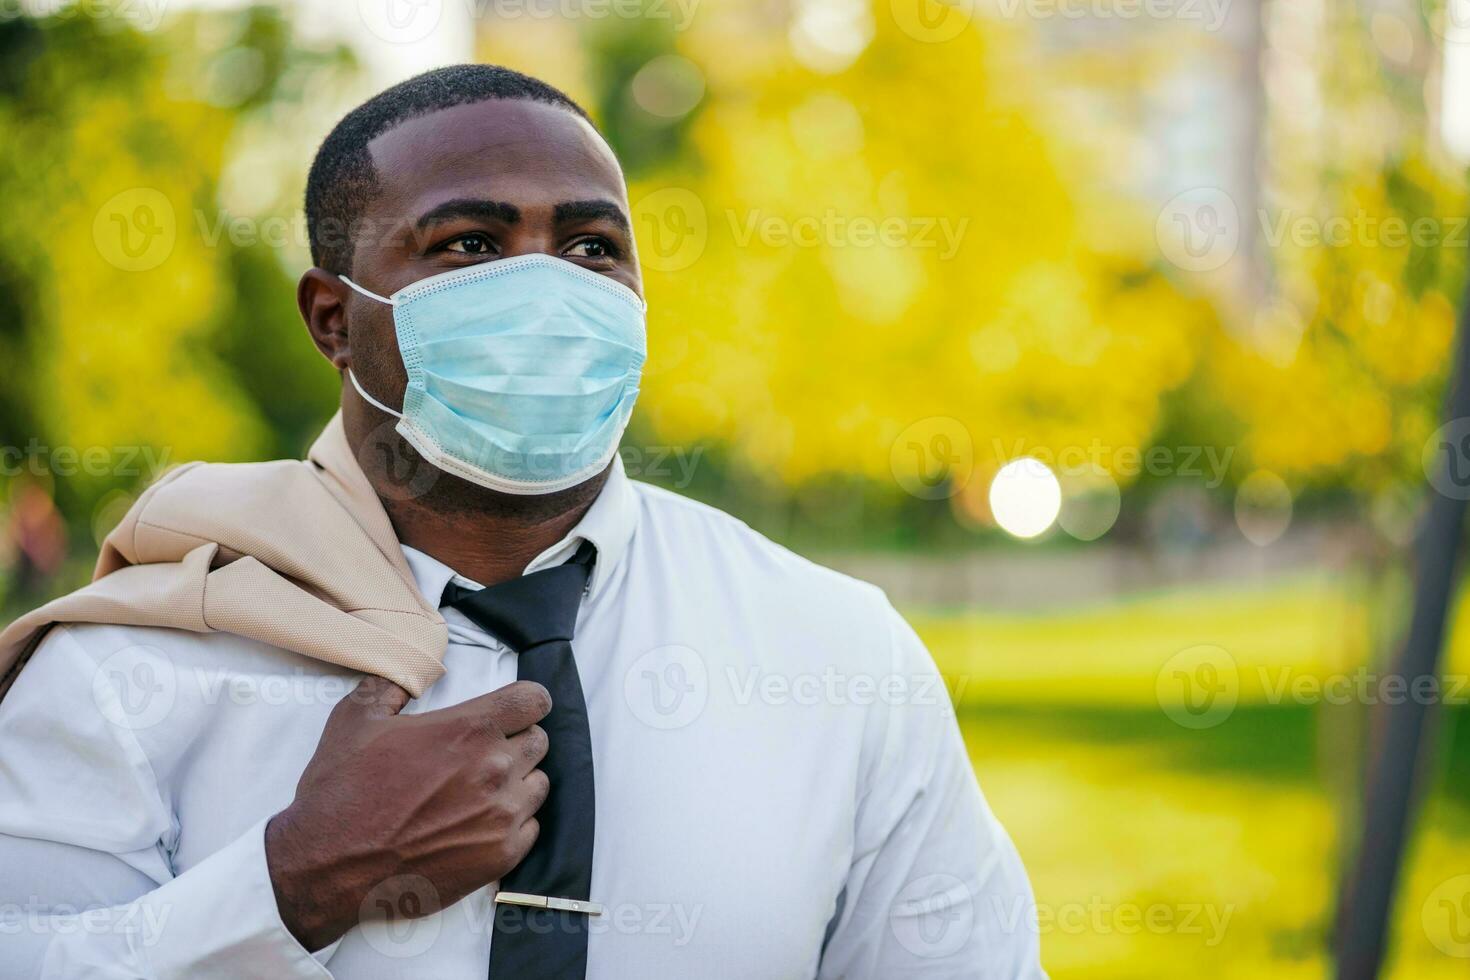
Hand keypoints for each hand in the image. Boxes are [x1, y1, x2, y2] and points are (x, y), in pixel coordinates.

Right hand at [264, 675, 551, 950]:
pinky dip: (513, 824)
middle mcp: (495, 769)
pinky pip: (531, 828)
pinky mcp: (500, 856)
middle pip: (539, 741)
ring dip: (518, 783)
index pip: (534, 700)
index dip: (524, 703)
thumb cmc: (342, 793)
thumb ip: (391, 685)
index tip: (513, 711)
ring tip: (479, 792)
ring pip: (538, 785)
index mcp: (468, 730)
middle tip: (482, 755)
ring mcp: (502, 815)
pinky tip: (478, 824)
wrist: (327, 867)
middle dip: (516, 742)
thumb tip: (410, 675)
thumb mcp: (355, 720)